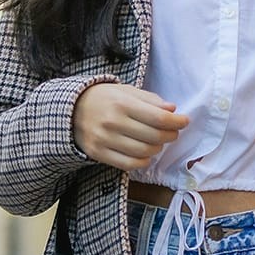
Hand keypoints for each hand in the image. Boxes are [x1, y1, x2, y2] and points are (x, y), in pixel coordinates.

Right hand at [72, 83, 188, 170]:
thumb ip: (149, 99)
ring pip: (144, 152)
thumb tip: (172, 109)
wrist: (70, 109)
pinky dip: (143, 161)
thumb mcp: (125, 90)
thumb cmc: (103, 98)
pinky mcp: (98, 154)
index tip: (184, 121)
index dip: (176, 121)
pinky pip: (129, 164)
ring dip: (158, 148)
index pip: (158, 117)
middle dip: (170, 135)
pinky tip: (145, 153)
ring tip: (158, 141)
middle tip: (173, 132)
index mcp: (122, 103)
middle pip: (154, 136)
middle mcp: (113, 122)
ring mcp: (104, 140)